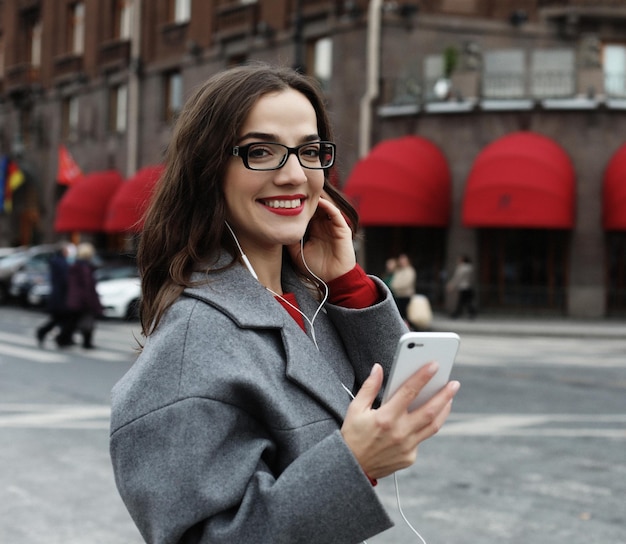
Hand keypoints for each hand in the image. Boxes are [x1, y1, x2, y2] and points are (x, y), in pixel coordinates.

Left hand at [287, 194, 355, 282]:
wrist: (333, 279)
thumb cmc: (316, 268)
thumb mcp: (297, 253)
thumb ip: (290, 240)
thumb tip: (278, 229)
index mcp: (313, 230)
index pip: (305, 212)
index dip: (297, 205)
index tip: (284, 197)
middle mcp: (323, 225)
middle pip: (314, 206)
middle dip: (305, 198)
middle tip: (294, 189)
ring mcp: (333, 226)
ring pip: (325, 207)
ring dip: (316, 199)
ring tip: (305, 191)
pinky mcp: (342, 229)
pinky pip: (335, 213)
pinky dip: (328, 206)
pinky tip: (319, 201)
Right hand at [341, 363, 459, 478]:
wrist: (352, 468)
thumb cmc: (353, 435)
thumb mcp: (355, 409)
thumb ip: (369, 388)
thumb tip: (378, 369)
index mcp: (385, 417)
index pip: (409, 392)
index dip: (423, 376)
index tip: (434, 365)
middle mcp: (399, 432)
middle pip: (429, 410)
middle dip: (444, 395)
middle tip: (454, 383)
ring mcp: (407, 447)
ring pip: (433, 425)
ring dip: (443, 410)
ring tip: (449, 398)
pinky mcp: (410, 457)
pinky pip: (422, 438)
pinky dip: (427, 426)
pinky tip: (429, 417)